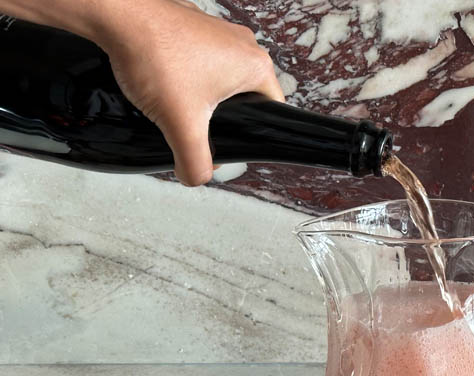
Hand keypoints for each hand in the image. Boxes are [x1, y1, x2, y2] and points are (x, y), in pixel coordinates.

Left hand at [94, 0, 284, 184]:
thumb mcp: (181, 124)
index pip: (273, 111)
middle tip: (198, 126)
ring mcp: (218, 31)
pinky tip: (164, 82)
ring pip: (221, 77)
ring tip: (178, 104)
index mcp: (255, 66)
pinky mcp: (194, 25)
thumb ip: (195, 162)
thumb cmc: (155, 55)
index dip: (253, 134)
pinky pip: (201, 58)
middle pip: (246, 97)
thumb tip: (197, 178)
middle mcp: (243, 44)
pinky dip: (187, 73)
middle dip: (225, 116)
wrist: (117, 15)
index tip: (230, 142)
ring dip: (204, 95)